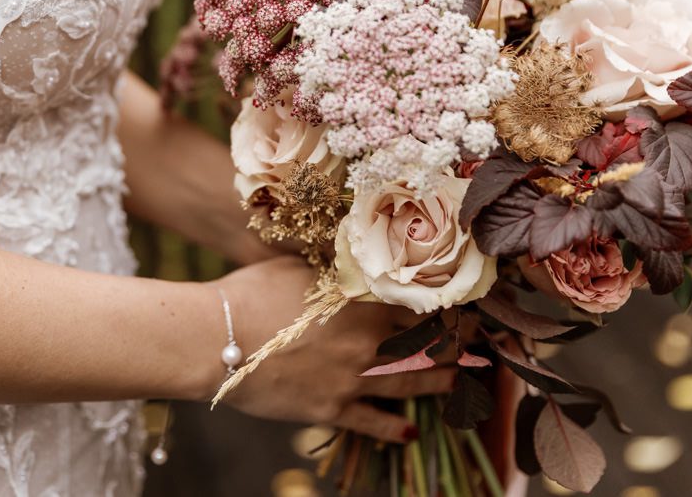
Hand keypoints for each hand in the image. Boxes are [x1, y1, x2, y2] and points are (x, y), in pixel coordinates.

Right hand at [214, 256, 455, 442]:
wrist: (214, 338)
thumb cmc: (250, 292)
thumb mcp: (297, 267)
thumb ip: (335, 270)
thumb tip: (354, 261)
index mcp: (359, 300)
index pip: (418, 302)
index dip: (446, 304)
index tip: (465, 304)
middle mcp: (364, 340)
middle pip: (425, 344)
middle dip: (457, 345)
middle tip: (477, 344)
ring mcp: (350, 378)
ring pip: (410, 382)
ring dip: (440, 383)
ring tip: (459, 382)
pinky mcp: (330, 408)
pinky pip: (372, 423)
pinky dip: (394, 428)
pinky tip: (410, 431)